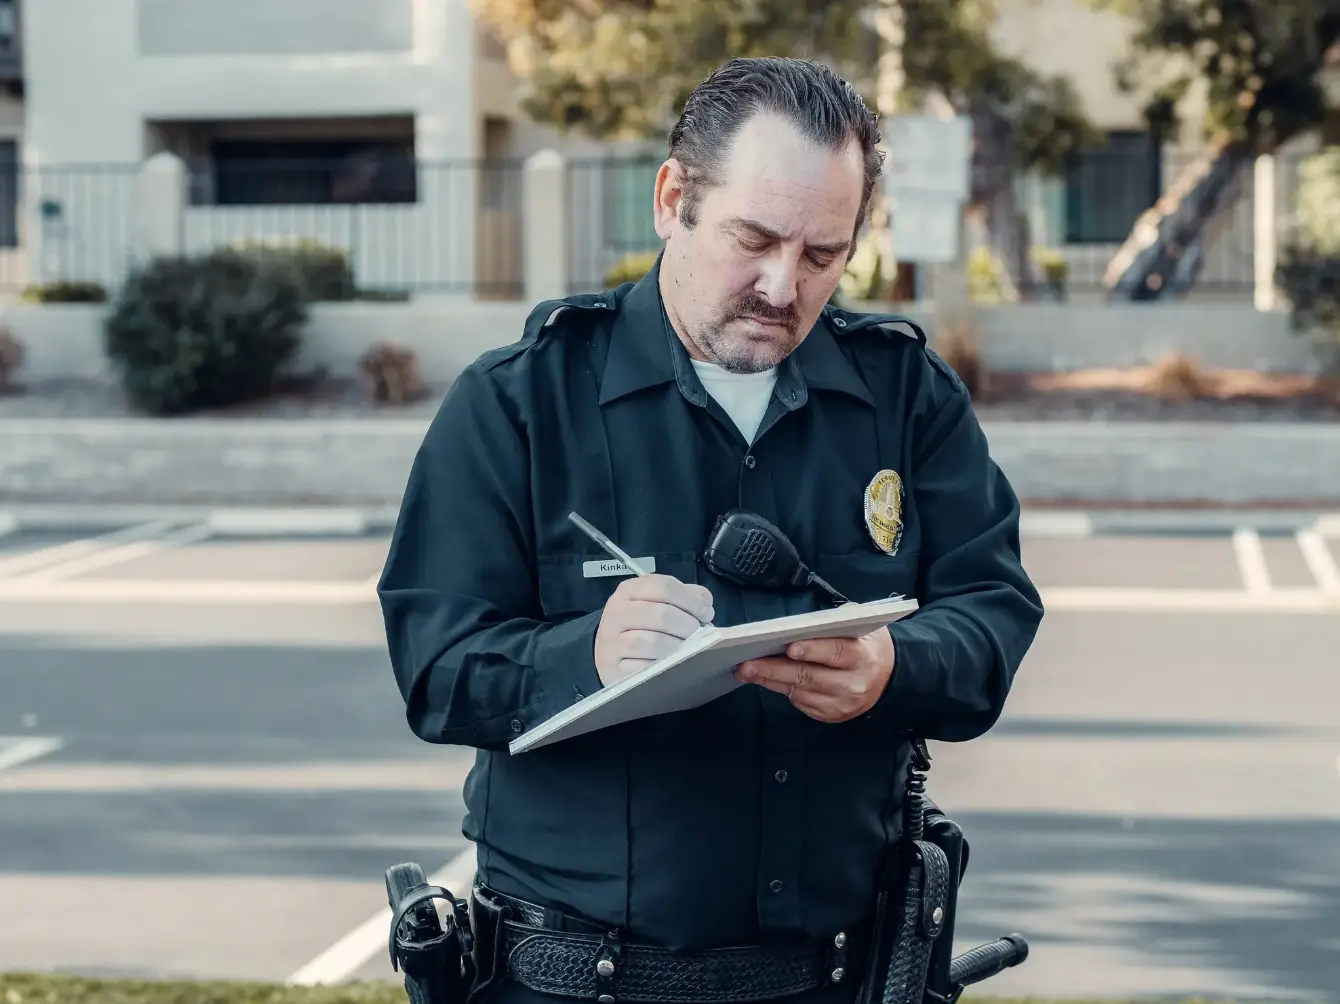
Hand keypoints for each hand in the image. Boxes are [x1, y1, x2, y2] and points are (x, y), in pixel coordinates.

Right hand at [594, 574, 713, 685]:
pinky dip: (663, 665)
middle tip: (697, 633)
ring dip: (678, 646)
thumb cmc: (638, 626)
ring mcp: (612, 641)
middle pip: (663, 614)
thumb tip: (705, 601)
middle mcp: (617, 612)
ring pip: (655, 641)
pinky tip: (670, 663)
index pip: (664, 587)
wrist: (607, 653)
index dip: (691, 600)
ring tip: (686, 648)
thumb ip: (683, 596)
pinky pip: (646, 666)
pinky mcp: (614, 667)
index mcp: (629, 590)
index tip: (706, 613)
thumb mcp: (656, 602)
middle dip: (688, 625)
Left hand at [734, 627, 894, 722]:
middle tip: (746, 663)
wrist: (887, 679)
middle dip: (774, 669)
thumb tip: (802, 623)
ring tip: (745, 670)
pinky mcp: (829, 715)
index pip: (836, 653)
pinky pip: (799, 702)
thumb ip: (838, 621)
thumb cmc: (866, 646)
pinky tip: (763, 678)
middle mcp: (852, 684)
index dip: (813, 650)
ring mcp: (840, 704)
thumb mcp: (861, 626)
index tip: (789, 647)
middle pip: (809, 677)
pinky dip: (779, 688)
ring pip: (799, 692)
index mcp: (862, 658)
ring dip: (769, 680)